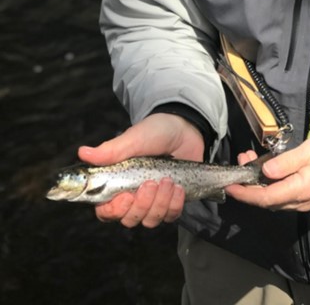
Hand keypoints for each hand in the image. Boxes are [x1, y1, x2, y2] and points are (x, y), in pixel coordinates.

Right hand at [78, 113, 204, 227]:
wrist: (186, 129)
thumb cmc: (156, 131)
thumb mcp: (134, 138)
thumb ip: (110, 150)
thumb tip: (83, 153)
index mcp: (117, 182)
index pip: (106, 211)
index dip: (114, 210)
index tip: (127, 196)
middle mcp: (133, 195)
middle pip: (129, 219)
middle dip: (142, 205)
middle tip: (151, 182)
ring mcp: (153, 200)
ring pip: (150, 220)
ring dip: (160, 203)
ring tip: (168, 180)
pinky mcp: (172, 201)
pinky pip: (170, 216)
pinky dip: (174, 204)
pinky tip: (178, 187)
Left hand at [226, 130, 309, 211]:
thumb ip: (287, 162)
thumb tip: (264, 172)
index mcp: (300, 190)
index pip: (265, 198)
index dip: (245, 194)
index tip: (230, 185)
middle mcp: (300, 201)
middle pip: (266, 200)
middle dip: (249, 185)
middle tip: (241, 160)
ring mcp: (303, 201)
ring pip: (273, 197)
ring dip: (258, 182)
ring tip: (250, 159)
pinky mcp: (305, 196)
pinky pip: (282, 194)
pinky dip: (269, 182)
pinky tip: (266, 167)